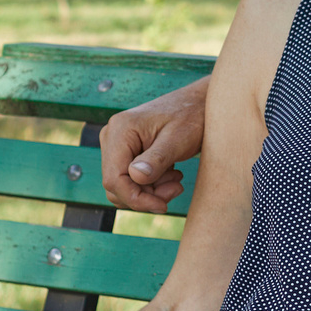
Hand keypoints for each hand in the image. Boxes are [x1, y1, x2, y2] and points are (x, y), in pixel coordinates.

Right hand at [98, 79, 208, 212]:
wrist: (198, 104)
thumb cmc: (191, 117)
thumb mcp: (178, 139)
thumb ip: (157, 159)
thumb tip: (136, 177)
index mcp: (121, 130)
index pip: (114, 179)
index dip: (135, 198)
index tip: (162, 205)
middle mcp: (112, 136)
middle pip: (116, 185)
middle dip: (146, 195)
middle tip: (176, 188)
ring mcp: (117, 144)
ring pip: (124, 185)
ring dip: (150, 191)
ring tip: (176, 179)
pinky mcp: (126, 151)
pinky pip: (131, 179)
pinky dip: (150, 185)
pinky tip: (171, 175)